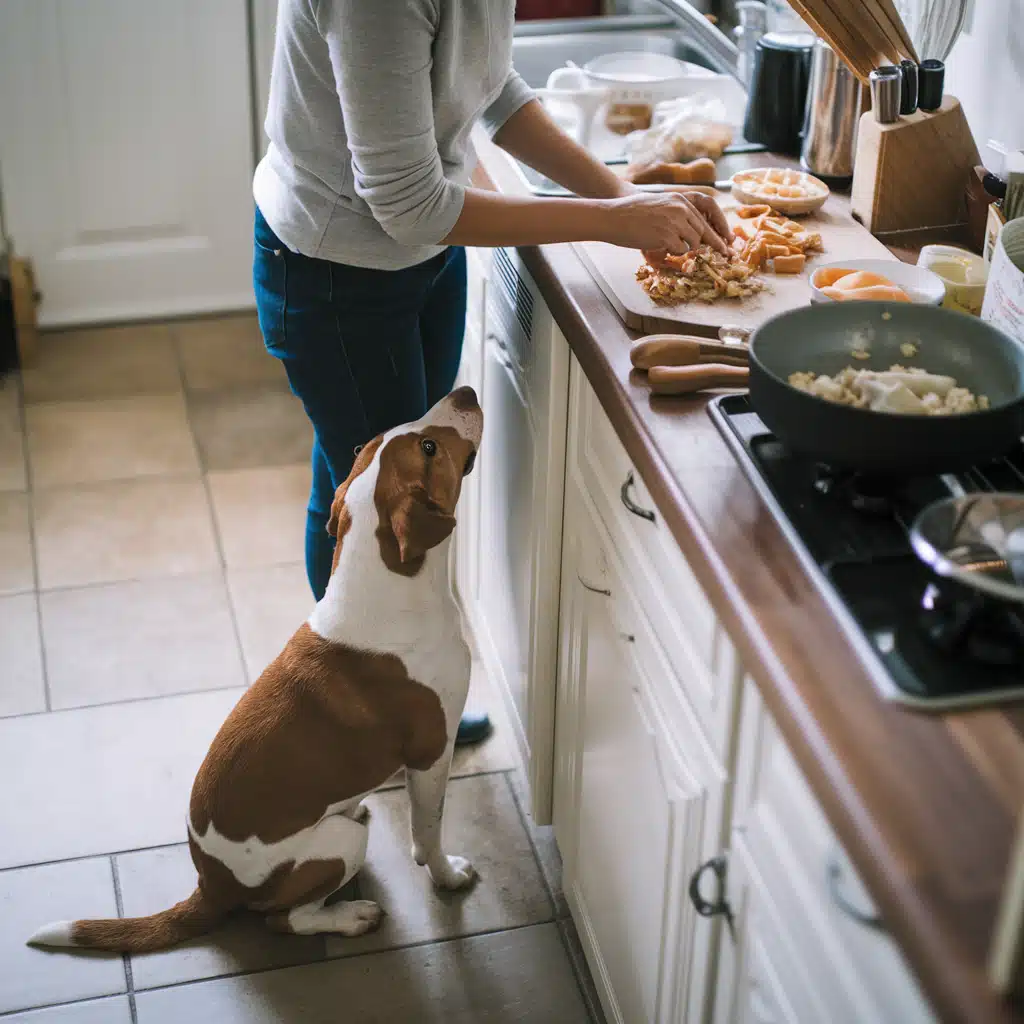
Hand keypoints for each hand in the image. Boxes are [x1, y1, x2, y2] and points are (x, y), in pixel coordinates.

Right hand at [602, 190, 732, 255]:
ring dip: (686, 249)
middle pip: (704, 231)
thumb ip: (677, 214)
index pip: (706, 217)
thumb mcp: (660, 205)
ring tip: (670, 246)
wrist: (613, 216)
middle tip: (726, 256)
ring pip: (694, 243)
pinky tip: (661, 247)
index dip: (718, 232)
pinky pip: (680, 250)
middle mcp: (681, 208)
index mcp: (681, 199)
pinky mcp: (667, 236)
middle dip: (714, 245)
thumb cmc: (631, 213)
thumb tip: (693, 232)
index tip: (728, 244)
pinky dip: (673, 253)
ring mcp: (675, 222)